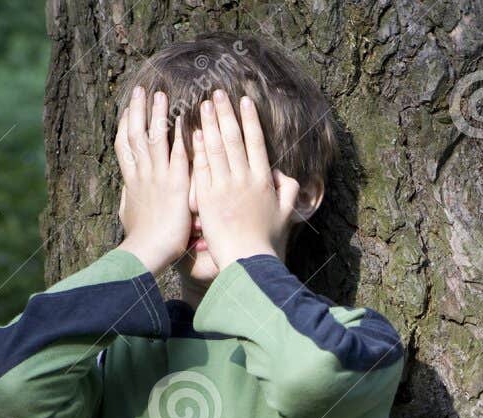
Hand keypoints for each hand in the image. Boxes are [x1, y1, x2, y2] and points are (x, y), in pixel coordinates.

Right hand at [115, 87, 190, 275]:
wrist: (147, 252)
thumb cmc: (142, 241)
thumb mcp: (130, 216)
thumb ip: (130, 201)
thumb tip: (126, 197)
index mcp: (131, 181)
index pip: (124, 146)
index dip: (124, 125)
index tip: (126, 109)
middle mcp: (141, 174)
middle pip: (134, 134)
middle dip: (136, 111)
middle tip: (140, 90)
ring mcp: (157, 178)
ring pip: (153, 138)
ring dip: (157, 116)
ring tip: (160, 95)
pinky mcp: (175, 186)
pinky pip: (177, 156)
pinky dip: (179, 137)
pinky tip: (184, 122)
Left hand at [192, 89, 301, 268]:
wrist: (248, 260)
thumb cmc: (267, 241)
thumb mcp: (285, 214)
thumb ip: (288, 191)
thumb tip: (285, 176)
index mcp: (264, 181)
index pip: (256, 143)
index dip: (249, 120)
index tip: (244, 102)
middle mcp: (244, 179)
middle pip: (234, 138)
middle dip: (226, 113)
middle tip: (218, 93)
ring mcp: (224, 186)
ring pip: (217, 148)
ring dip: (210, 123)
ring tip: (204, 104)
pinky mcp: (207, 197)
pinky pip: (202, 167)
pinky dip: (198, 148)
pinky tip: (194, 132)